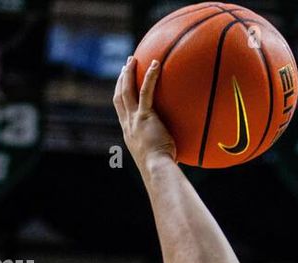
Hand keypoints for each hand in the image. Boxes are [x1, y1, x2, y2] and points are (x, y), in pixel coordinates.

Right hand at [113, 57, 175, 172]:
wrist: (156, 168)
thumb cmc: (161, 167)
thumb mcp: (158, 155)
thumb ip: (162, 146)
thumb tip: (177, 148)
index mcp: (129, 132)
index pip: (120, 109)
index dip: (120, 94)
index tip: (123, 84)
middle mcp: (128, 124)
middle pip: (119, 96)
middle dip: (121, 79)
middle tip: (126, 65)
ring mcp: (134, 119)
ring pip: (127, 91)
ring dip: (129, 73)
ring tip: (134, 59)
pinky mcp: (145, 116)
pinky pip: (146, 92)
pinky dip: (150, 77)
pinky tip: (155, 64)